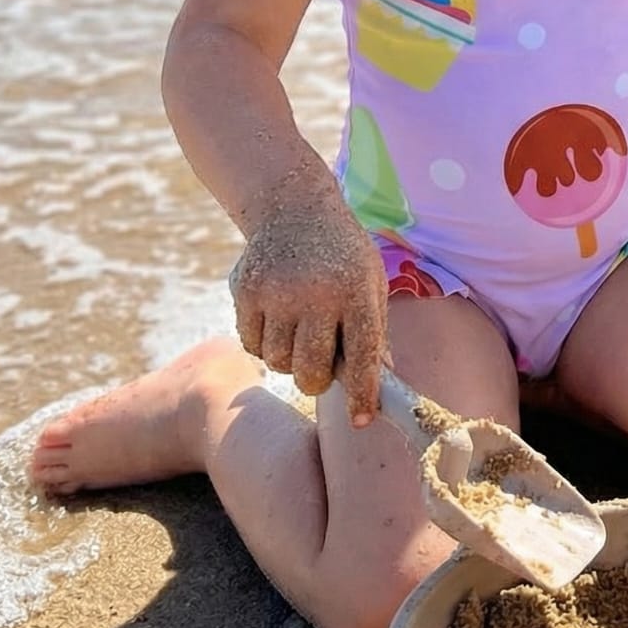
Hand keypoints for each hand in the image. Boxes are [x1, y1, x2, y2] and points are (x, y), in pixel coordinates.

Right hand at [228, 198, 387, 424]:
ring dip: (289, 359)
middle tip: (321, 369)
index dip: (362, 395)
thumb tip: (382, 379)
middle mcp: (316, 293)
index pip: (362, 357)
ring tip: (300, 330)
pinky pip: (252, 345)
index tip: (362, 420)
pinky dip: (264, 343)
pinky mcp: (245, 290)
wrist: (294, 207)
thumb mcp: (370, 282)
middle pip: (310, 372)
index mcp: (356, 291)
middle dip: (317, 381)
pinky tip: (277, 317)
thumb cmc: (342, 254)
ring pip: (278, 363)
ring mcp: (276, 292)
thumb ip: (375, 331)